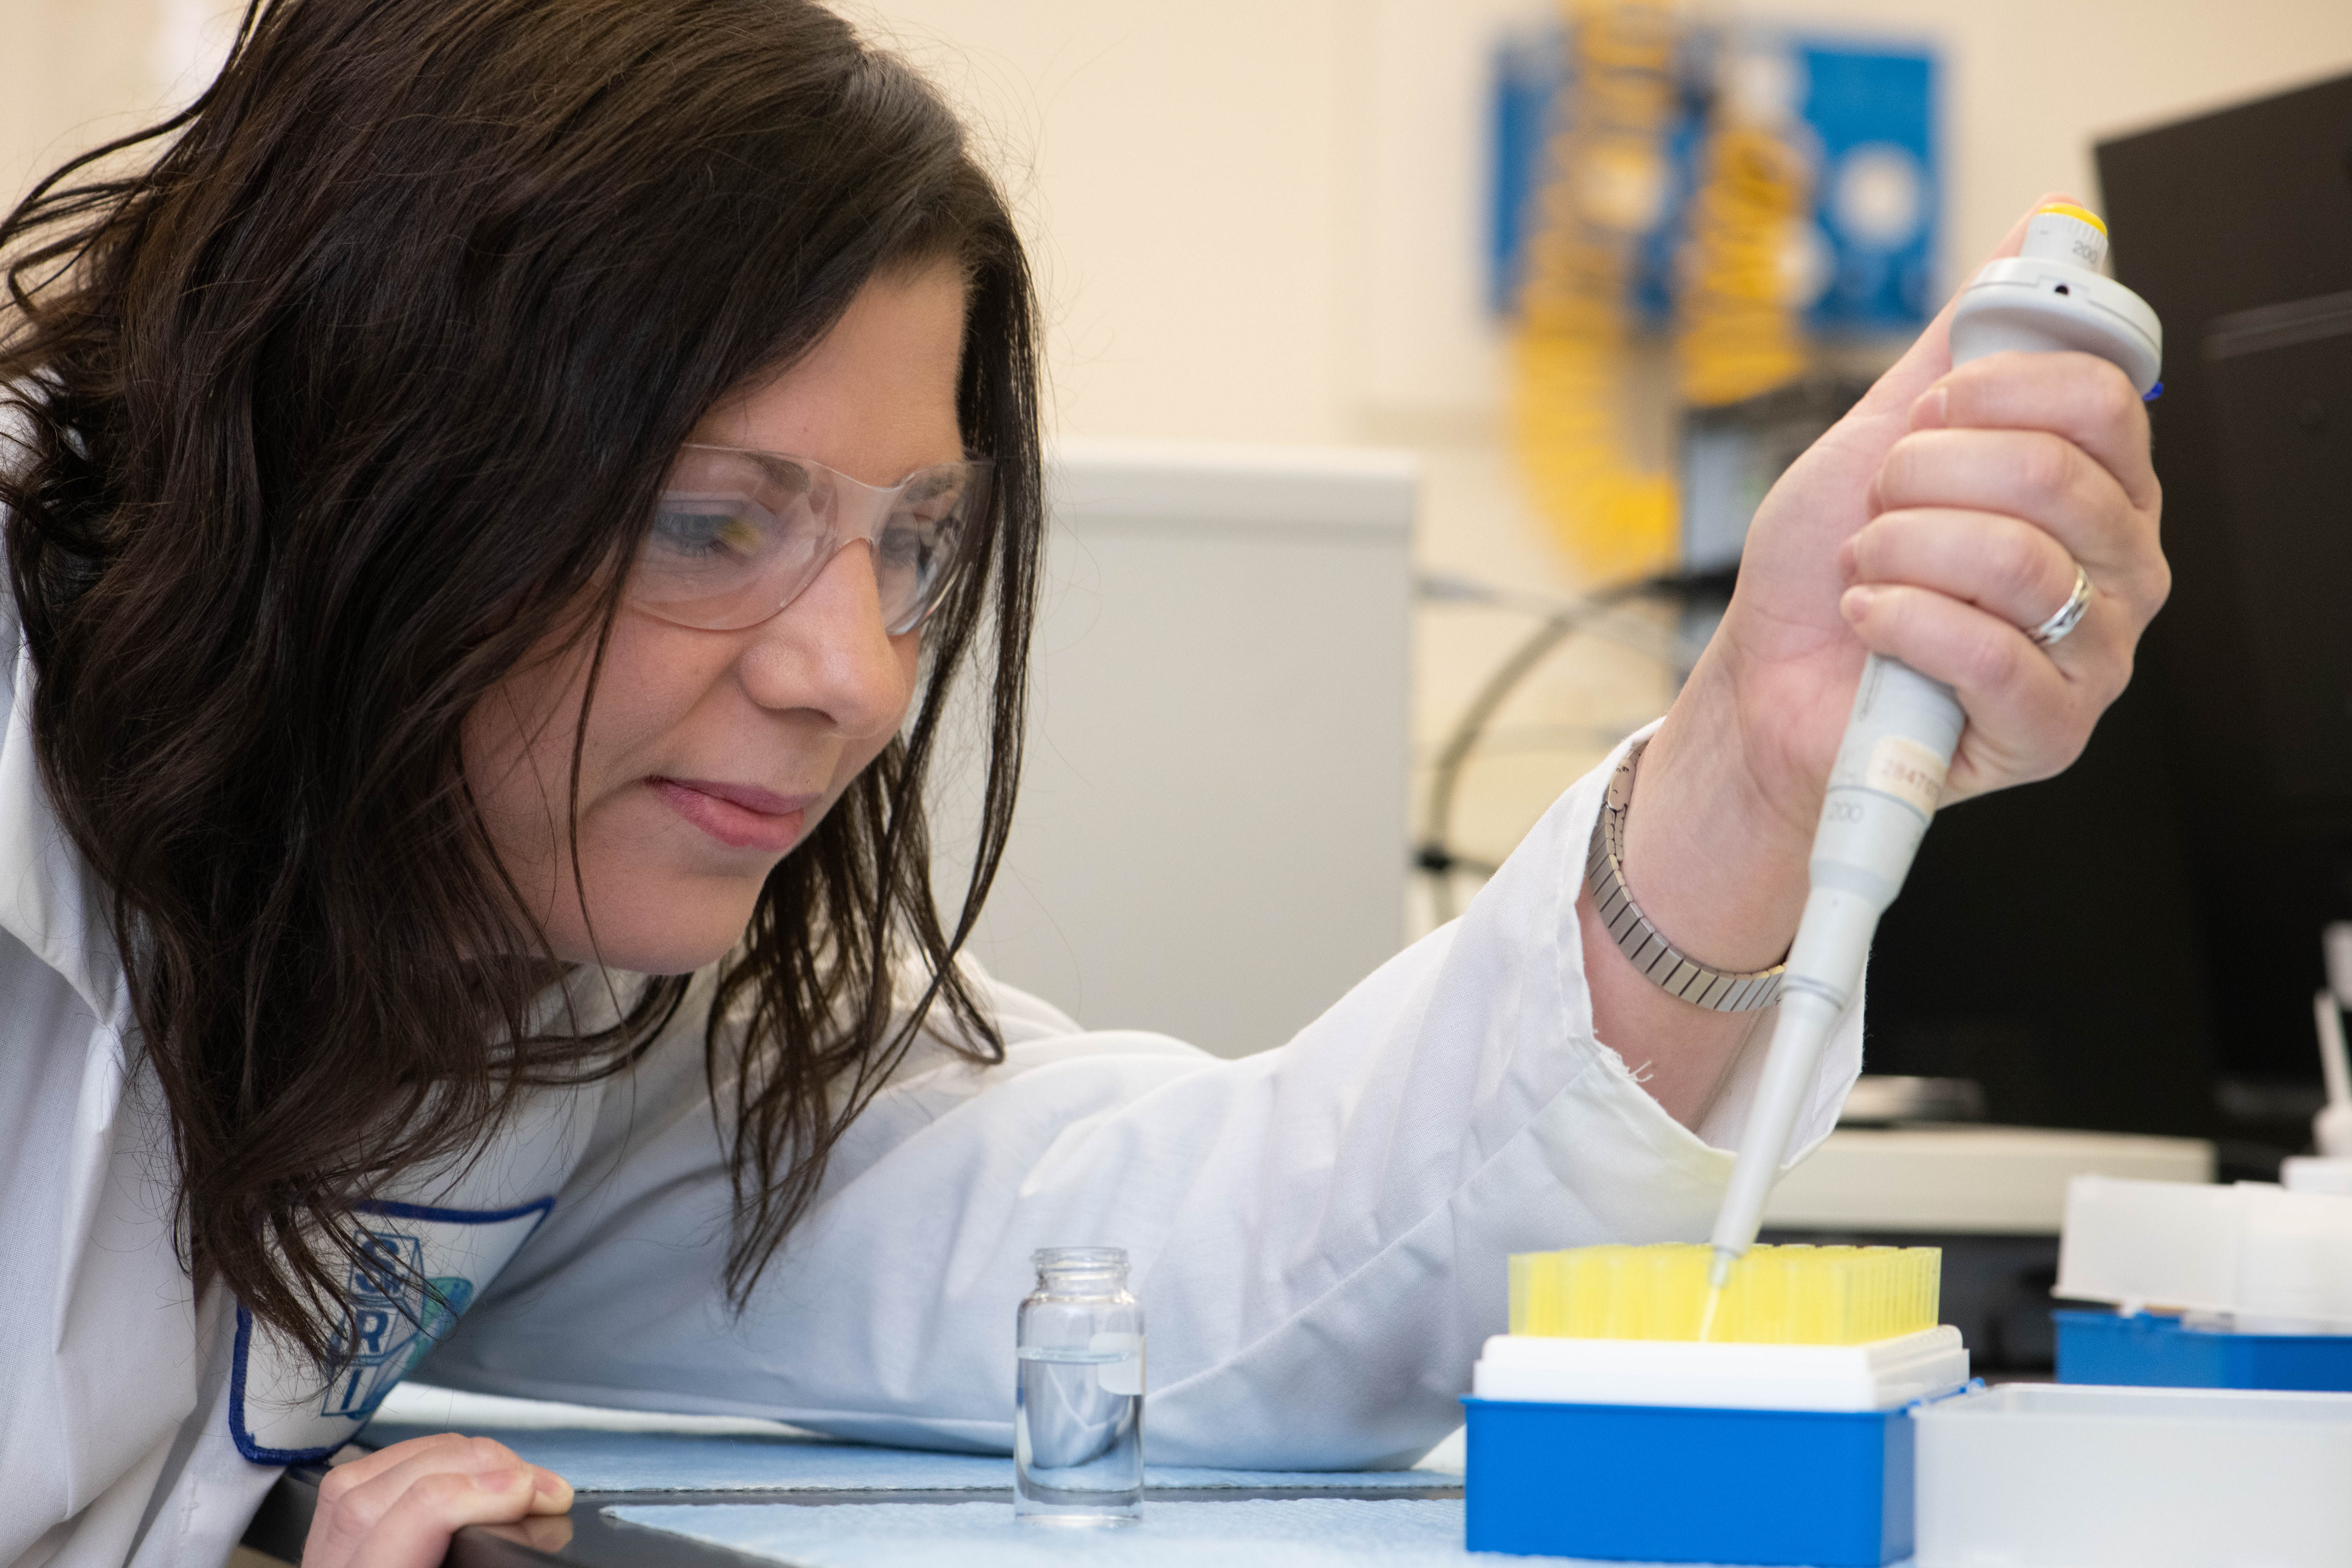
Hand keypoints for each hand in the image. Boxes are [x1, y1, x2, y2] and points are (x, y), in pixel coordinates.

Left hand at [302, 1433, 572, 1567]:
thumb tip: (538, 1507)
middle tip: (539, 1485)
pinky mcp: (322, 1550)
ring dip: (448, 1459)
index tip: (537, 1493)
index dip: (480, 1492)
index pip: (409, 1522)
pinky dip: (415, 1466)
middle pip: (383, 1489)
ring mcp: (317, 1561)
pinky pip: (353, 1482)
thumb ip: (488, 1560)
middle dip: (474, 1467)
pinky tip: (458, 1476)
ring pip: (361, 1475)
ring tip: (508, 1477)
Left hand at [1590, 193, 2165, 1123]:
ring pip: (2015, 562)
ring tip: (1866, 571)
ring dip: (1901, 554)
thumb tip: (2040, 226)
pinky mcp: (2051, 729)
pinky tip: (1870, 626)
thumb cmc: (1824, 571)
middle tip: (1878, 510)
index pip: (2103, 398)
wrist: (1766, 680)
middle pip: (2052, 475)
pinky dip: (1899, 624)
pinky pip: (1987, 653)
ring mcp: (2094, 651)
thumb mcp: (1880, 430)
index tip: (1926, 413)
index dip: (1996, 391)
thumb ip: (1964, 337)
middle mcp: (2115, 566)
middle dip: (1924, 481)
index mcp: (2096, 486)